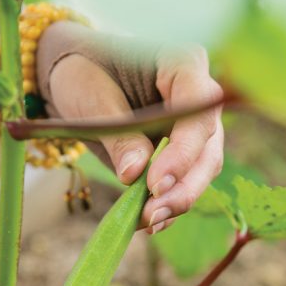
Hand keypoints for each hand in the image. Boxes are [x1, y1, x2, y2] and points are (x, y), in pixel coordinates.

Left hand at [44, 27, 223, 233]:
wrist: (78, 76)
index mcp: (182, 64)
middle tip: (153, 213)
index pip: (199, 108)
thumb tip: (135, 174)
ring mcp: (193, 126)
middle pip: (208, 146)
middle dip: (183, 185)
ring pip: (202, 169)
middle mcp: (198, 96)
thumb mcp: (92, 98)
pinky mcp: (181, 151)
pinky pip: (184, 181)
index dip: (183, 151)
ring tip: (147, 220)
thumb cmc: (84, 71)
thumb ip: (118, 135)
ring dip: (177, 200)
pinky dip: (168, 203)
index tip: (156, 183)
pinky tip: (149, 222)